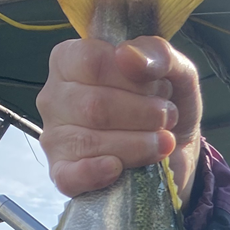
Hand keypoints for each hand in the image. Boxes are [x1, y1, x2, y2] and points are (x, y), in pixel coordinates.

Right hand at [36, 37, 202, 209]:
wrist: (175, 151)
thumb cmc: (164, 103)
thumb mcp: (174, 72)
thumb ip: (157, 54)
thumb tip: (127, 55)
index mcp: (70, 60)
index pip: (92, 62)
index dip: (135, 80)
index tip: (161, 88)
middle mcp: (54, 97)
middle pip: (94, 105)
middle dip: (144, 115)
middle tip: (167, 117)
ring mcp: (54, 137)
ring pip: (91, 141)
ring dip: (139, 144)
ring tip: (163, 142)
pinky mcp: (62, 173)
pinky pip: (69, 176)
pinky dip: (96, 173)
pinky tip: (117, 168)